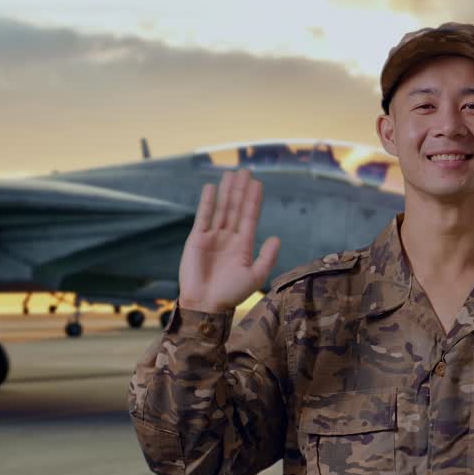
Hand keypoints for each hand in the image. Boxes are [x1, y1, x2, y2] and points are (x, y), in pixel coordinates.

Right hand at [177, 169, 279, 312]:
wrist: (206, 304)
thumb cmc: (231, 294)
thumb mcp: (255, 276)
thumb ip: (267, 257)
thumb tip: (276, 238)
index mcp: (243, 245)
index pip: (249, 217)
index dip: (253, 200)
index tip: (258, 183)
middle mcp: (229, 237)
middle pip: (236, 208)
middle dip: (241, 189)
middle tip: (245, 170)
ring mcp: (213, 237)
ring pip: (221, 208)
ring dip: (226, 191)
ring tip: (231, 173)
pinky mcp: (197, 239)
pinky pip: (203, 216)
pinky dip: (207, 202)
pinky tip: (211, 187)